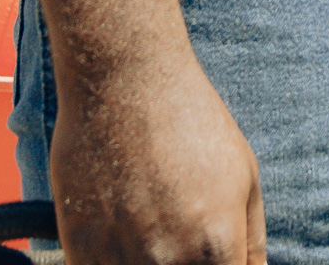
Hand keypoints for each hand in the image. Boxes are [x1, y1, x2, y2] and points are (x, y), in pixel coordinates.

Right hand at [49, 60, 263, 264]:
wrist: (126, 82)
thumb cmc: (193, 121)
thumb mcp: (245, 175)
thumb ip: (251, 240)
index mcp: (217, 245)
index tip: (218, 260)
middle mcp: (168, 262)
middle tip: (182, 233)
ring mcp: (119, 260)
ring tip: (153, 226)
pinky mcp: (78, 250)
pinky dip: (112, 264)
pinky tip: (122, 235)